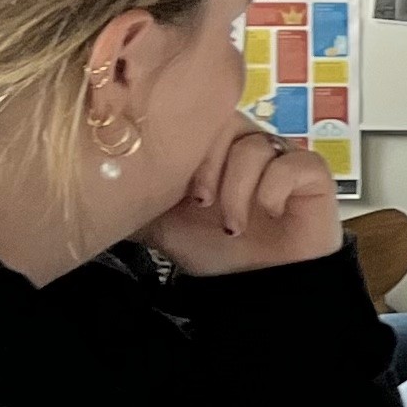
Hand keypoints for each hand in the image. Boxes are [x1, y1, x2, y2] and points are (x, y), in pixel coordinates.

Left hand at [146, 121, 342, 276]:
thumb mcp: (161, 224)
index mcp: (211, 148)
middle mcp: (246, 144)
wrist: (257, 290)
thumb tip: (93, 184)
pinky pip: (291, 163)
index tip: (174, 186)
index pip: (195, 116)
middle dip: (208, 164)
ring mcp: (280, 155)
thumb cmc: (214, 252)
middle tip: (203, 204)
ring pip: (255, 145)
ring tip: (233, 225)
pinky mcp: (312, 172)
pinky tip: (269, 214)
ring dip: (237, 189)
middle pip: (226, 120)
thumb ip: (133, 199)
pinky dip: (273, 190)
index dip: (183, 142)